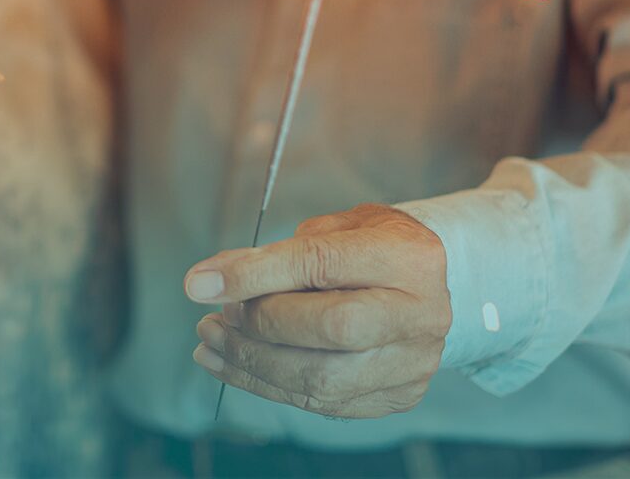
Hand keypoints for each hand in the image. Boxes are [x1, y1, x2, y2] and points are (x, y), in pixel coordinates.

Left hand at [184, 203, 450, 418]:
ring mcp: (413, 362)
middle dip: (259, 326)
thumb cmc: (372, 245)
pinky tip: (235, 365)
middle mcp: (419, 313)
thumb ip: (280, 251)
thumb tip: (215, 279)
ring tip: (212, 343)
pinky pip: (323, 403)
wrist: (429, 282)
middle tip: (215, 318)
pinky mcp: (398, 395)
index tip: (200, 283)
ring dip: (253, 364)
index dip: (254, 274)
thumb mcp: (334, 226)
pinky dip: (269, 386)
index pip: (320, 263)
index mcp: (407, 256)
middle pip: (330, 327)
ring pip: (323, 378)